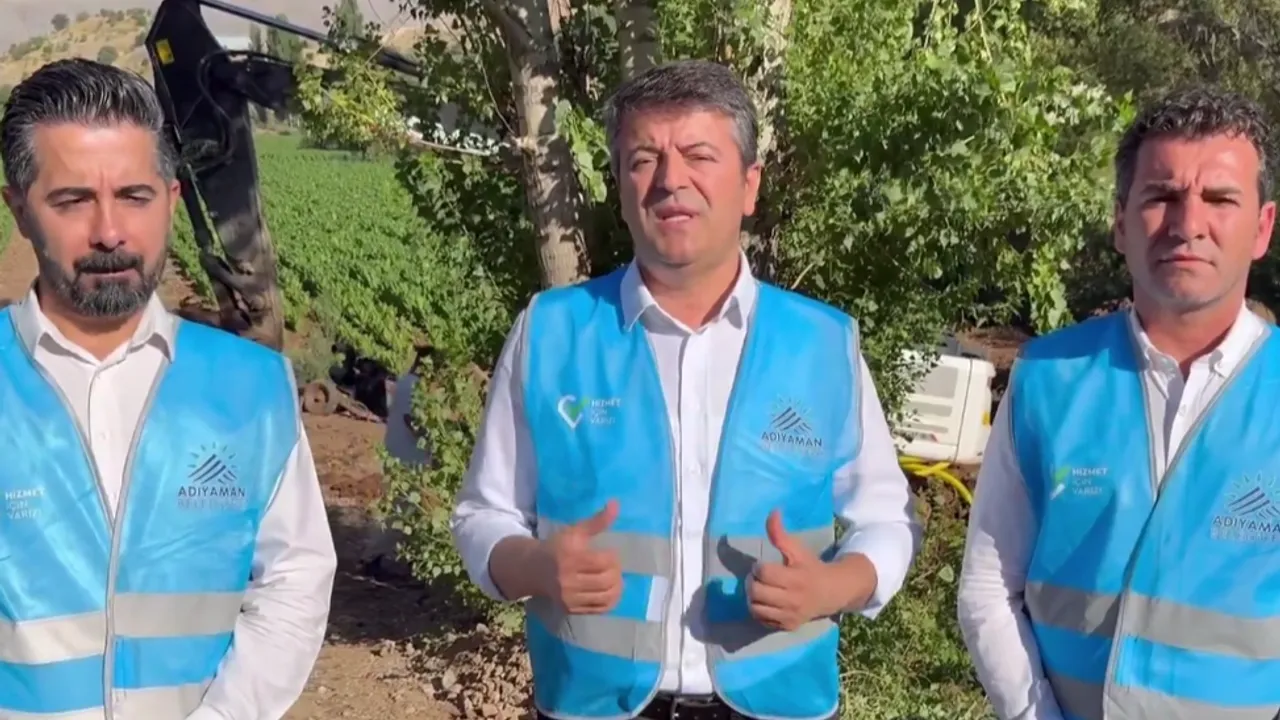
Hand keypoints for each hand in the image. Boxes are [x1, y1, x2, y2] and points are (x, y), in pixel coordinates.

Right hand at [539, 500, 622, 613]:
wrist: (533, 569)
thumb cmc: (557, 547)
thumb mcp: (574, 531)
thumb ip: (597, 521)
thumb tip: (616, 505)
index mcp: (570, 557)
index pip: (604, 562)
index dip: (613, 558)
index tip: (611, 553)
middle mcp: (568, 580)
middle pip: (607, 580)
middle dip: (616, 572)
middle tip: (614, 566)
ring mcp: (569, 597)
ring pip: (606, 596)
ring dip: (617, 587)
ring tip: (614, 578)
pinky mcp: (570, 609)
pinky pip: (599, 608)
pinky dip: (610, 600)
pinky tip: (608, 590)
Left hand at [747, 510, 837, 630]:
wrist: (832, 593)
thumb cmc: (811, 568)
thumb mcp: (798, 550)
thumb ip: (780, 534)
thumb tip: (772, 512)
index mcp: (795, 578)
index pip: (764, 573)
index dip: (758, 567)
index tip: (762, 565)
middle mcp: (792, 600)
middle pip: (756, 591)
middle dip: (752, 581)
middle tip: (758, 578)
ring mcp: (789, 615)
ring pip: (755, 608)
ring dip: (752, 597)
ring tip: (759, 590)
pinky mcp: (787, 626)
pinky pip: (762, 620)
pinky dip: (758, 611)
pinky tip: (765, 602)